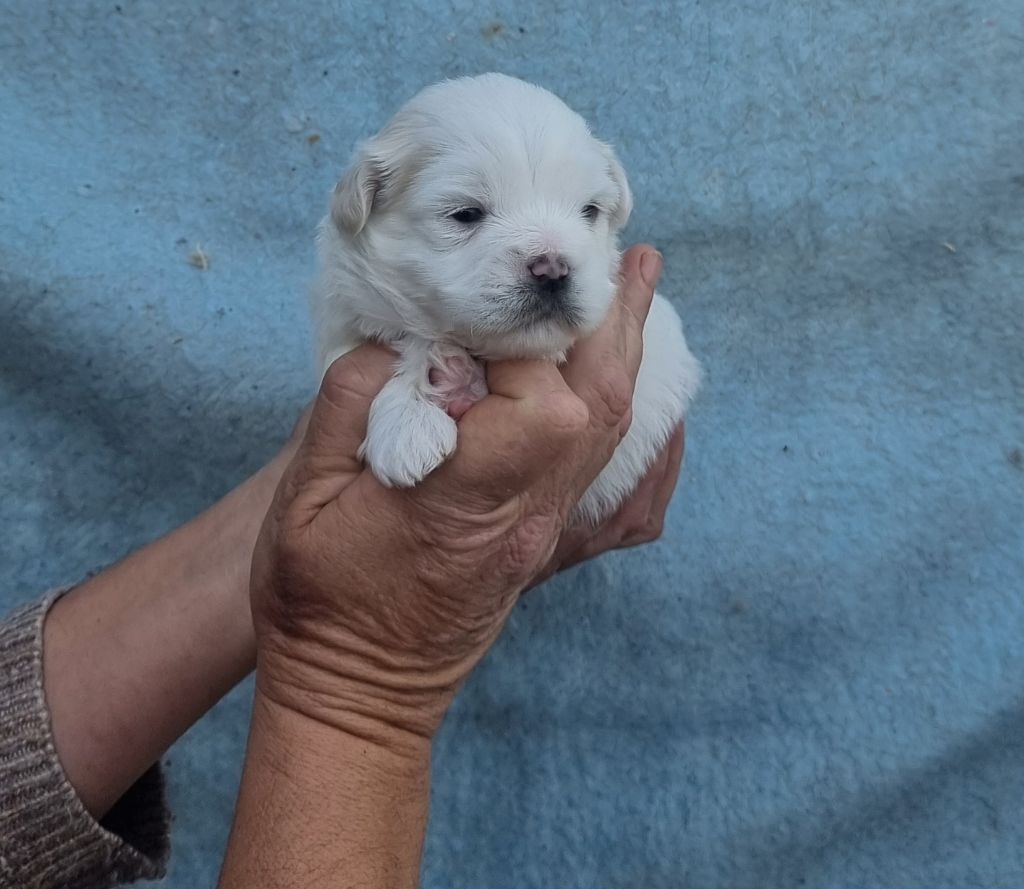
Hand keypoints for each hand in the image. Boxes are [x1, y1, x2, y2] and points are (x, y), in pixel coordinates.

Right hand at [249, 246, 664, 748]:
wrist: (357, 691)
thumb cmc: (319, 600)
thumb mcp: (304, 496)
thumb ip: (353, 405)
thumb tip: (403, 344)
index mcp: (466, 500)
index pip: (540, 401)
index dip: (520, 344)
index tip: (486, 313)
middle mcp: (525, 516)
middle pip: (601, 407)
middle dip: (614, 326)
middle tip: (633, 261)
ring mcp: (542, 533)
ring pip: (613, 435)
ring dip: (626, 361)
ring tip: (637, 299)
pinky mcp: (542, 542)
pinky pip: (613, 481)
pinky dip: (632, 425)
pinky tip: (632, 393)